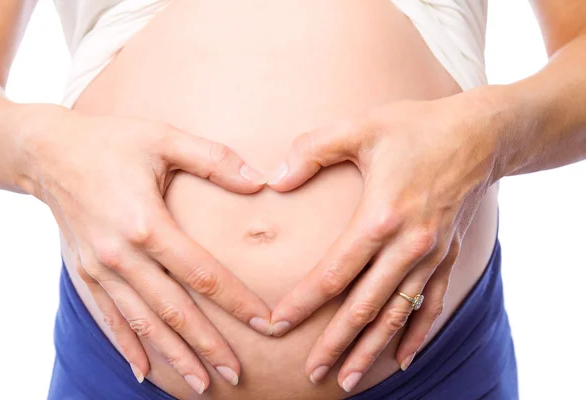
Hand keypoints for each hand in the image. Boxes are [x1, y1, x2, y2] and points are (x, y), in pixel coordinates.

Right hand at [19, 105, 271, 392]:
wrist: (47, 151)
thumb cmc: (111, 141)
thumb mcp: (164, 137)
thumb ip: (214, 159)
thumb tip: (261, 180)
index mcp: (146, 223)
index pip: (202, 274)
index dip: (236, 302)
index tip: (265, 324)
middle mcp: (120, 255)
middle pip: (173, 310)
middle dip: (207, 345)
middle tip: (236, 374)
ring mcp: (98, 269)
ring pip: (142, 323)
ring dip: (173, 356)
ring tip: (201, 384)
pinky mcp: (82, 274)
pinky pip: (106, 318)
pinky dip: (127, 346)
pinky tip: (144, 370)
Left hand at [267, 89, 500, 391]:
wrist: (481, 132)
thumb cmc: (417, 126)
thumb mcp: (360, 127)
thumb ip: (312, 151)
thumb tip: (274, 179)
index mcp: (381, 217)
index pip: (333, 273)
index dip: (303, 302)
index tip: (277, 324)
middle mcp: (408, 245)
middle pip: (364, 306)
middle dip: (334, 343)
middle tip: (311, 374)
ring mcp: (432, 255)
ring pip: (397, 314)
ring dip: (371, 350)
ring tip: (348, 380)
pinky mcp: (448, 255)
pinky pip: (431, 304)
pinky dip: (416, 334)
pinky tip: (403, 358)